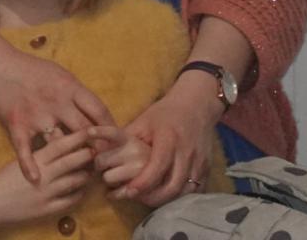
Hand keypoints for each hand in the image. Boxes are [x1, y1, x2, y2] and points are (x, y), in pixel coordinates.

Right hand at [0, 47, 111, 182]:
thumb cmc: (31, 69)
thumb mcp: (60, 74)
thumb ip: (78, 93)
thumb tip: (97, 111)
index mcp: (69, 88)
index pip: (99, 111)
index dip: (110, 128)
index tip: (116, 141)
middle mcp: (56, 102)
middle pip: (85, 130)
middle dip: (98, 147)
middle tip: (105, 162)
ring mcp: (36, 115)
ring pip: (60, 143)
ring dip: (71, 159)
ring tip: (81, 174)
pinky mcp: (18, 124)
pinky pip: (25, 149)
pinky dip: (29, 165)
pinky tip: (36, 178)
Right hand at [0, 128, 95, 238]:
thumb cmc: (4, 178)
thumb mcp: (19, 161)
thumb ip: (40, 154)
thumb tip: (59, 143)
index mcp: (34, 160)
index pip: (59, 145)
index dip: (76, 138)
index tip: (90, 132)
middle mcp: (43, 175)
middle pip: (70, 162)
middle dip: (86, 155)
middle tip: (99, 149)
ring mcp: (47, 193)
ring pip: (74, 181)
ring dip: (86, 175)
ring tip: (94, 169)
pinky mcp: (49, 209)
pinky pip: (71, 200)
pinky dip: (79, 193)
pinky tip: (83, 188)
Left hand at [87, 124, 150, 190]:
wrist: (169, 168)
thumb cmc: (144, 154)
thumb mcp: (131, 141)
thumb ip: (113, 141)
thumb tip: (89, 138)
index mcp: (129, 139)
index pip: (113, 133)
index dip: (101, 131)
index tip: (89, 131)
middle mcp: (135, 152)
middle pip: (100, 160)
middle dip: (100, 165)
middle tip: (107, 166)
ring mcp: (141, 169)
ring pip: (107, 178)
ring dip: (109, 179)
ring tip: (117, 177)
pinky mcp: (145, 186)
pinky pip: (119, 193)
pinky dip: (114, 194)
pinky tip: (114, 192)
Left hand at [117, 75, 221, 204]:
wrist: (195, 107)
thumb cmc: (164, 114)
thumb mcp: (142, 121)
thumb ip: (124, 137)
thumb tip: (101, 151)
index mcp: (168, 139)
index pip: (157, 165)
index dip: (144, 181)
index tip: (129, 191)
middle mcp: (186, 152)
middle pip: (172, 184)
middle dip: (152, 196)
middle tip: (133, 197)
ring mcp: (198, 162)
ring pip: (184, 191)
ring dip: (164, 200)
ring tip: (144, 200)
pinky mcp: (206, 169)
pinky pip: (195, 191)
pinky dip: (179, 198)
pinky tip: (164, 198)